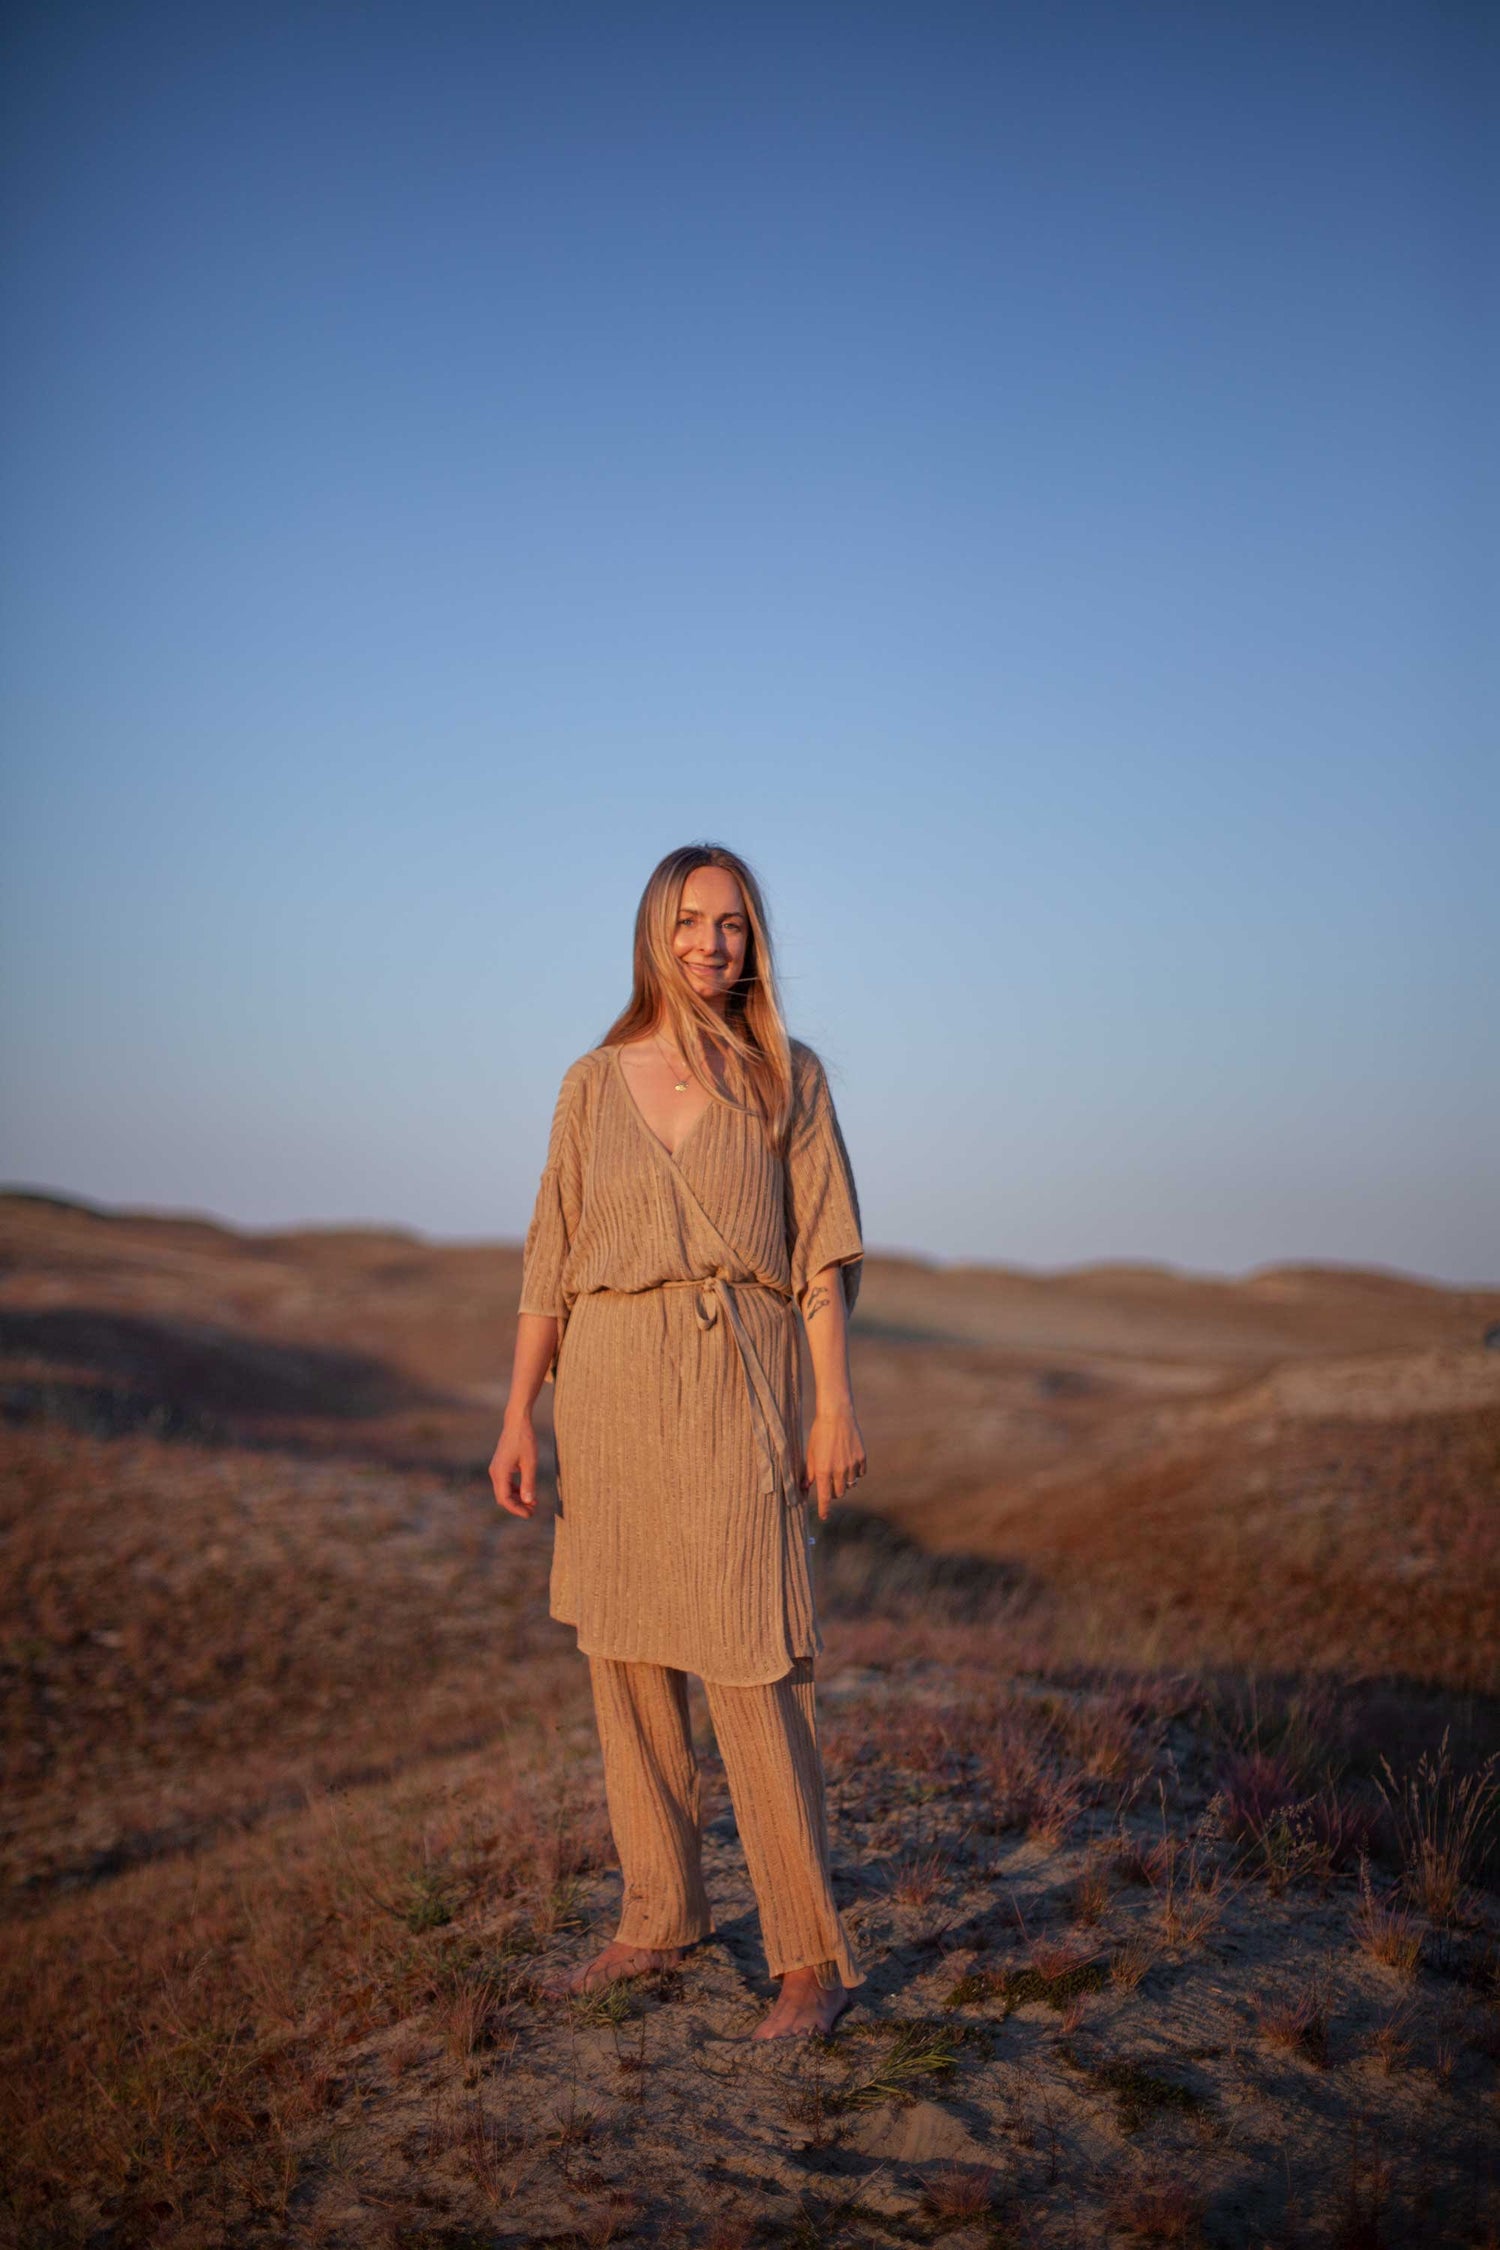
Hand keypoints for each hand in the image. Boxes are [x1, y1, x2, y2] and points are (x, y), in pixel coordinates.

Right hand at [489, 1412, 537, 1517]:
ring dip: (517, 1498)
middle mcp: (494, 1472)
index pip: (505, 1499)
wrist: (517, 1422)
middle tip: (533, 1511)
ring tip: (533, 1503)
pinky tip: (527, 1492)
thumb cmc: (525, 1440)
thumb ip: (529, 1483)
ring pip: (503, 1491)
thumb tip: (528, 1502)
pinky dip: (515, 1490)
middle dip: (517, 1506)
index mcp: (500, 1473)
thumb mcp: (530, 1463)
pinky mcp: (500, 1465)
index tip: (530, 1514)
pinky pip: (505, 1483)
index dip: (517, 1509)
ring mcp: (496, 1469)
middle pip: (503, 1497)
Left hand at [801, 1405, 866, 1520]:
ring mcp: (852, 1465)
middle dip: (833, 1492)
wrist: (837, 1415)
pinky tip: (849, 1463)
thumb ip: (808, 1472)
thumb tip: (804, 1487)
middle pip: (838, 1493)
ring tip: (839, 1470)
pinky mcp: (862, 1458)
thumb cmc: (819, 1433)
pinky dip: (855, 1473)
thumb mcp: (810, 1453)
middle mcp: (838, 1470)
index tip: (824, 1516)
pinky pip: (860, 1474)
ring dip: (844, 1482)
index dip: (824, 1509)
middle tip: (829, 1483)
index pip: (824, 1497)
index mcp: (823, 1470)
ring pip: (849, 1484)